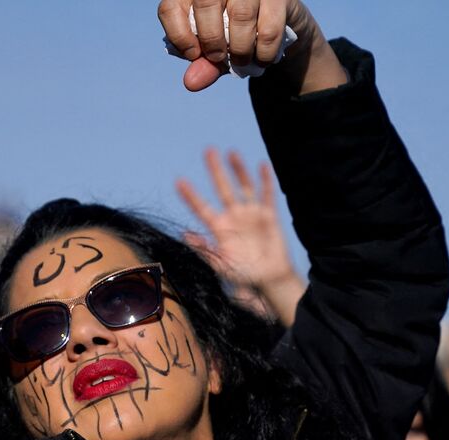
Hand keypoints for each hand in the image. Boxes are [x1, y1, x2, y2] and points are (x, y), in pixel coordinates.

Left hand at [157, 0, 318, 91]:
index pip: (171, 8)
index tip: (193, 54)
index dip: (178, 35)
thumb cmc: (235, 35)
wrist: (277, 26)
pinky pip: (269, 29)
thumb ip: (202, 64)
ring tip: (242, 61)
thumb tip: (191, 83)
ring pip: (240, 15)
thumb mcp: (215, 51)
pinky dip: (263, 53)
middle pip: (205, 4)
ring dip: (240, 49)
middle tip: (219, 58)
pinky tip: (261, 59)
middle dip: (211, 40)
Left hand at [178, 148, 303, 321]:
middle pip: (222, 188)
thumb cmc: (243, 274)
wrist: (269, 278)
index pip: (201, 208)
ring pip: (243, 187)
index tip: (179, 181)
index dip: (191, 196)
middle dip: (215, 171)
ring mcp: (250, 213)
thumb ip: (204, 249)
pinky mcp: (268, 215)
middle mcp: (233, 216)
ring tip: (231, 153)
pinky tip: (262, 166)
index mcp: (218, 228)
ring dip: (238, 170)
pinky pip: (266, 195)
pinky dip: (265, 181)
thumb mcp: (221, 264)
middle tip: (208, 151)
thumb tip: (184, 234)